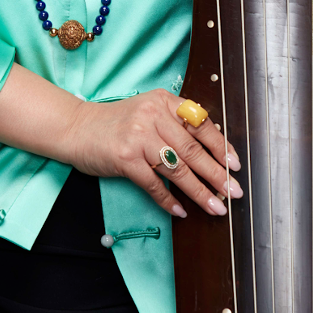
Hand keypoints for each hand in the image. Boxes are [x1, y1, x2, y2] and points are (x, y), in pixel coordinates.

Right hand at [66, 89, 242, 217]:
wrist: (76, 127)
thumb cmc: (116, 123)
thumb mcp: (148, 111)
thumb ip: (175, 123)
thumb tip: (212, 145)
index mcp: (164, 101)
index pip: (201, 125)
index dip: (222, 147)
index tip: (235, 165)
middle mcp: (153, 115)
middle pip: (193, 150)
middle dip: (217, 174)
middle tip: (234, 191)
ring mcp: (138, 137)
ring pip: (178, 169)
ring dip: (200, 192)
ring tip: (215, 206)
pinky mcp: (125, 158)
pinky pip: (154, 184)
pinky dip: (169, 200)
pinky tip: (181, 211)